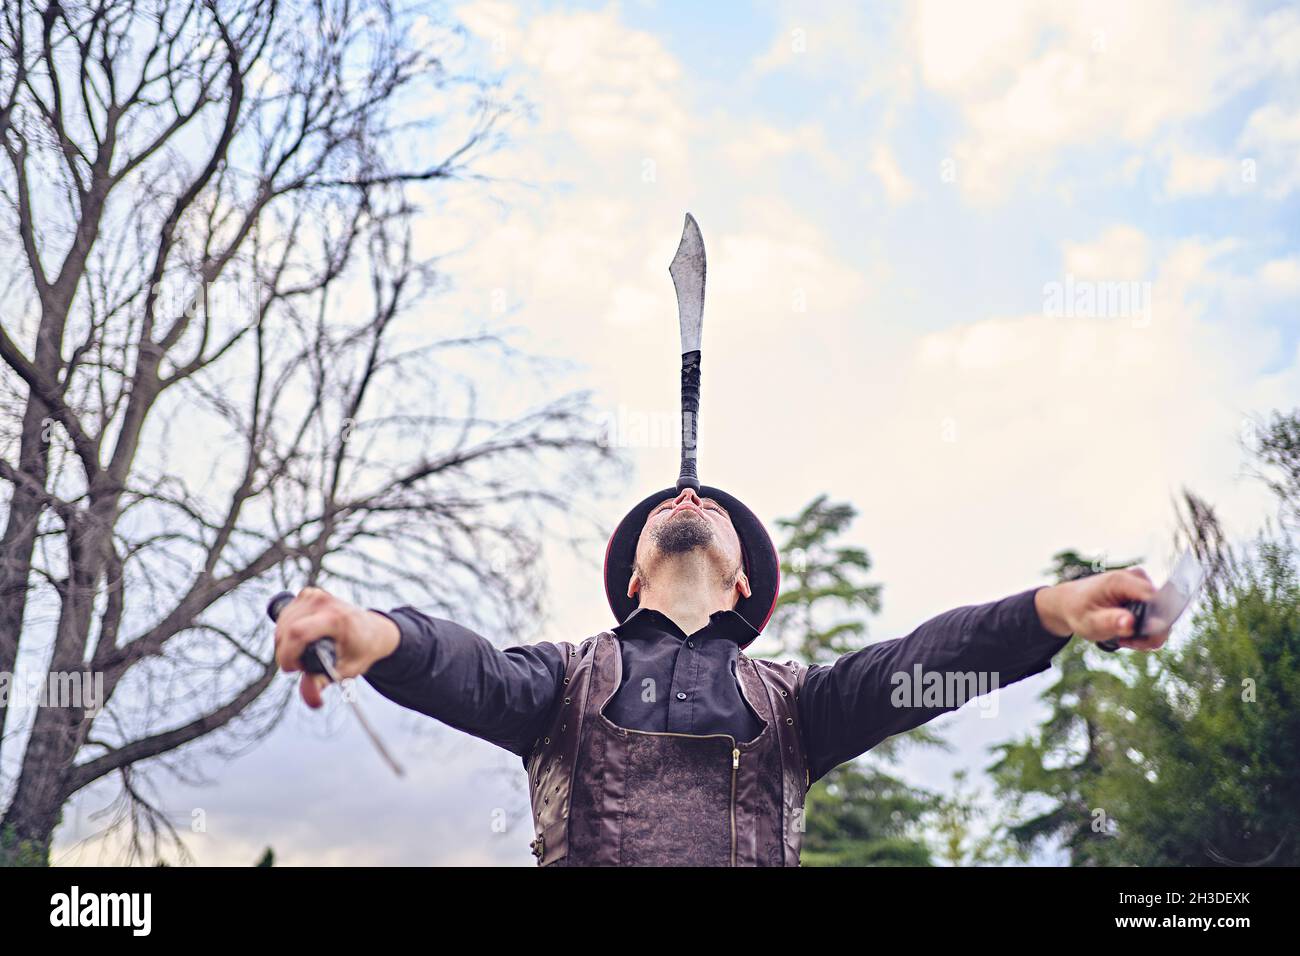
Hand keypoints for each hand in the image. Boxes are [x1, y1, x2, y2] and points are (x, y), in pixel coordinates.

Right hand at [273, 587, 400, 707]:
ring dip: (284, 644)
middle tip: (302, 664)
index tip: (294, 669)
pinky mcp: (308, 594)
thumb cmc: (361, 651)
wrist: (373, 630)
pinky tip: (301, 638)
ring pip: (281, 624)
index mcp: (337, 619)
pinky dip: (286, 631)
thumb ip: (324, 682)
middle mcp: (324, 602)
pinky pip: (285, 615)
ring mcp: (315, 595)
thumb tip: (311, 699)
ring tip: (303, 653)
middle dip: (286, 653)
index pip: (298, 633)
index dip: (287, 655)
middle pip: (286, 630)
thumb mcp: (346, 670)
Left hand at [1034, 569, 1167, 650]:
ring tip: (1122, 637)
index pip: (1155, 601)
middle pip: (1162, 610)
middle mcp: (1136, 577)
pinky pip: (1157, 615)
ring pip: (1162, 616)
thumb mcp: (1089, 621)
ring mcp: (1142, 583)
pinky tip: (1127, 632)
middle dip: (1148, 633)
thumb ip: (1110, 622)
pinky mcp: (1145, 592)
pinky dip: (1145, 629)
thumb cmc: (1078, 610)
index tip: (1131, 639)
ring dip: (1146, 633)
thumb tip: (1130, 623)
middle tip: (1124, 640)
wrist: (1071, 602)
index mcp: (1122, 581)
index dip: (1152, 625)